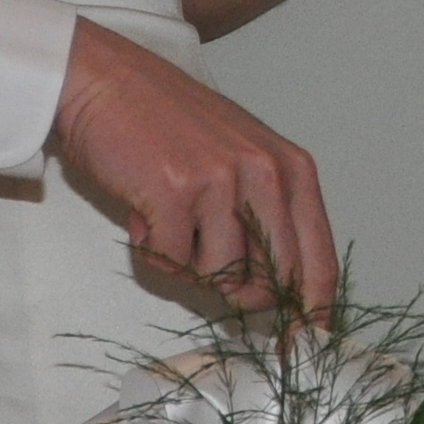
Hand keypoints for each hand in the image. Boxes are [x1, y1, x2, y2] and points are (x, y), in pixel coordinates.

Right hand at [49, 20, 338, 310]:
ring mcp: (222, 183)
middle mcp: (266, 174)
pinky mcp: (176, 193)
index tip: (304, 341)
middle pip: (272, 282)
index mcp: (291, 167)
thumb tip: (278, 292)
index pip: (318, 260)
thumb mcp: (240, 157)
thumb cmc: (168, 121)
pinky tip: (143, 210)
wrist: (105, 81)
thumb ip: (265, 214)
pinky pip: (171, 261)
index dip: (312, 310)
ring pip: (219, 277)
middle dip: (237, 293)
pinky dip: (151, 248)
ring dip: (186, 262)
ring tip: (168, 217)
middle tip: (202, 262)